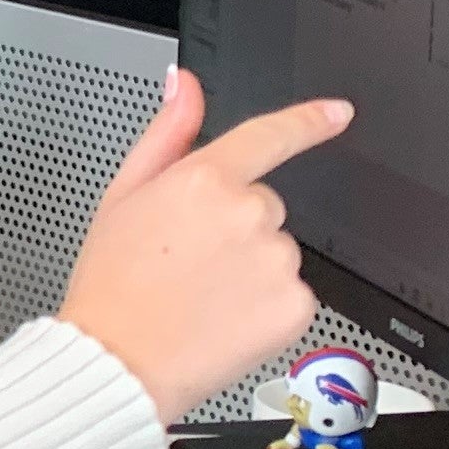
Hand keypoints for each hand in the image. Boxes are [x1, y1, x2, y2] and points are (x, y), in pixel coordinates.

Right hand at [56, 69, 349, 421]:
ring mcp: (276, 261)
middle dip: (235, 226)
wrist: (117, 362)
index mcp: (204, 180)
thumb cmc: (111, 285)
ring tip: (199, 295)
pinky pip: (291, 294)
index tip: (336, 113)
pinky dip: (264, 307)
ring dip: (250, 269)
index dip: (309, 121)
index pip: (270, 136)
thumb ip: (167, 133)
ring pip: (277, 252)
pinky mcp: (295, 306)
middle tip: (187, 260)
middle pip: (264, 205)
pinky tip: (222, 319)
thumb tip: (184, 86)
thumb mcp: (122, 196)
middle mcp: (248, 214)